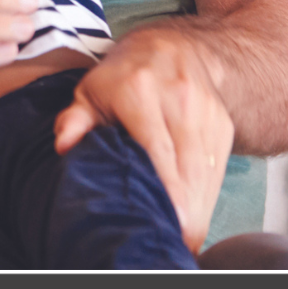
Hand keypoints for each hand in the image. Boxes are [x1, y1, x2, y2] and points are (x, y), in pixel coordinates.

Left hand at [53, 31, 233, 251]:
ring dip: (197, 208)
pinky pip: (217, 169)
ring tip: (182, 235)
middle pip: (188, 169)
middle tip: (172, 239)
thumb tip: (65, 145)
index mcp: (140, 91)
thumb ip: (75, 119)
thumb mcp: (90, 91)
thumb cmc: (123, 77)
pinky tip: (194, 214)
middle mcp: (179, 100)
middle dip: (185, 211)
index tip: (168, 221)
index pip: (157, 149)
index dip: (166, 189)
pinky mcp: (223, 125)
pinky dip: (206, 195)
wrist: (173, 48)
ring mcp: (207, 112)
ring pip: (207, 173)